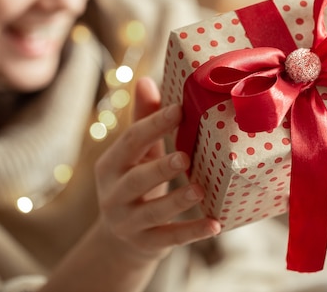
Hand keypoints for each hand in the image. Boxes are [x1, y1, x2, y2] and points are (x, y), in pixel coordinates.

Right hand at [93, 77, 220, 262]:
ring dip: (177, 201)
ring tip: (200, 190)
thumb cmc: (134, 181)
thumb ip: (142, 120)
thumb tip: (146, 81)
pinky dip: (192, 232)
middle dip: (159, 168)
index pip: (130, 142)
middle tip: (185, 156)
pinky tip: (216, 225)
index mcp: (110, 165)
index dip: (153, 125)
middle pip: (135, 180)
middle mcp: (114, 194)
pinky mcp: (147, 244)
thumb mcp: (135, 154)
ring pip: (153, 212)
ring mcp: (128, 222)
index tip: (179, 109)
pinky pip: (171, 238)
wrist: (120, 239)